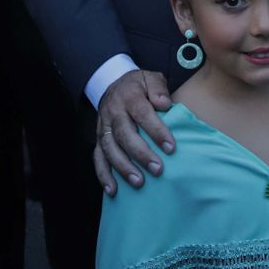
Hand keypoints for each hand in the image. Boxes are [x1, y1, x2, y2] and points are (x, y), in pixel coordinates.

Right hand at [93, 70, 174, 195]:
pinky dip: (103, 175)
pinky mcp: (99, 138)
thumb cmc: (138, 86)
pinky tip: (112, 190)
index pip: (142, 114)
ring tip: (138, 182)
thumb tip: (165, 104)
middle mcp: (113, 112)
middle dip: (140, 154)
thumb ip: (158, 88)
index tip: (171, 148)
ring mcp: (103, 127)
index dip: (156, 131)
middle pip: (124, 134)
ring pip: (109, 148)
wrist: (112, 83)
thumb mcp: (150, 78)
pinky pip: (98, 157)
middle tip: (157, 169)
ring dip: (123, 167)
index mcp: (129, 97)